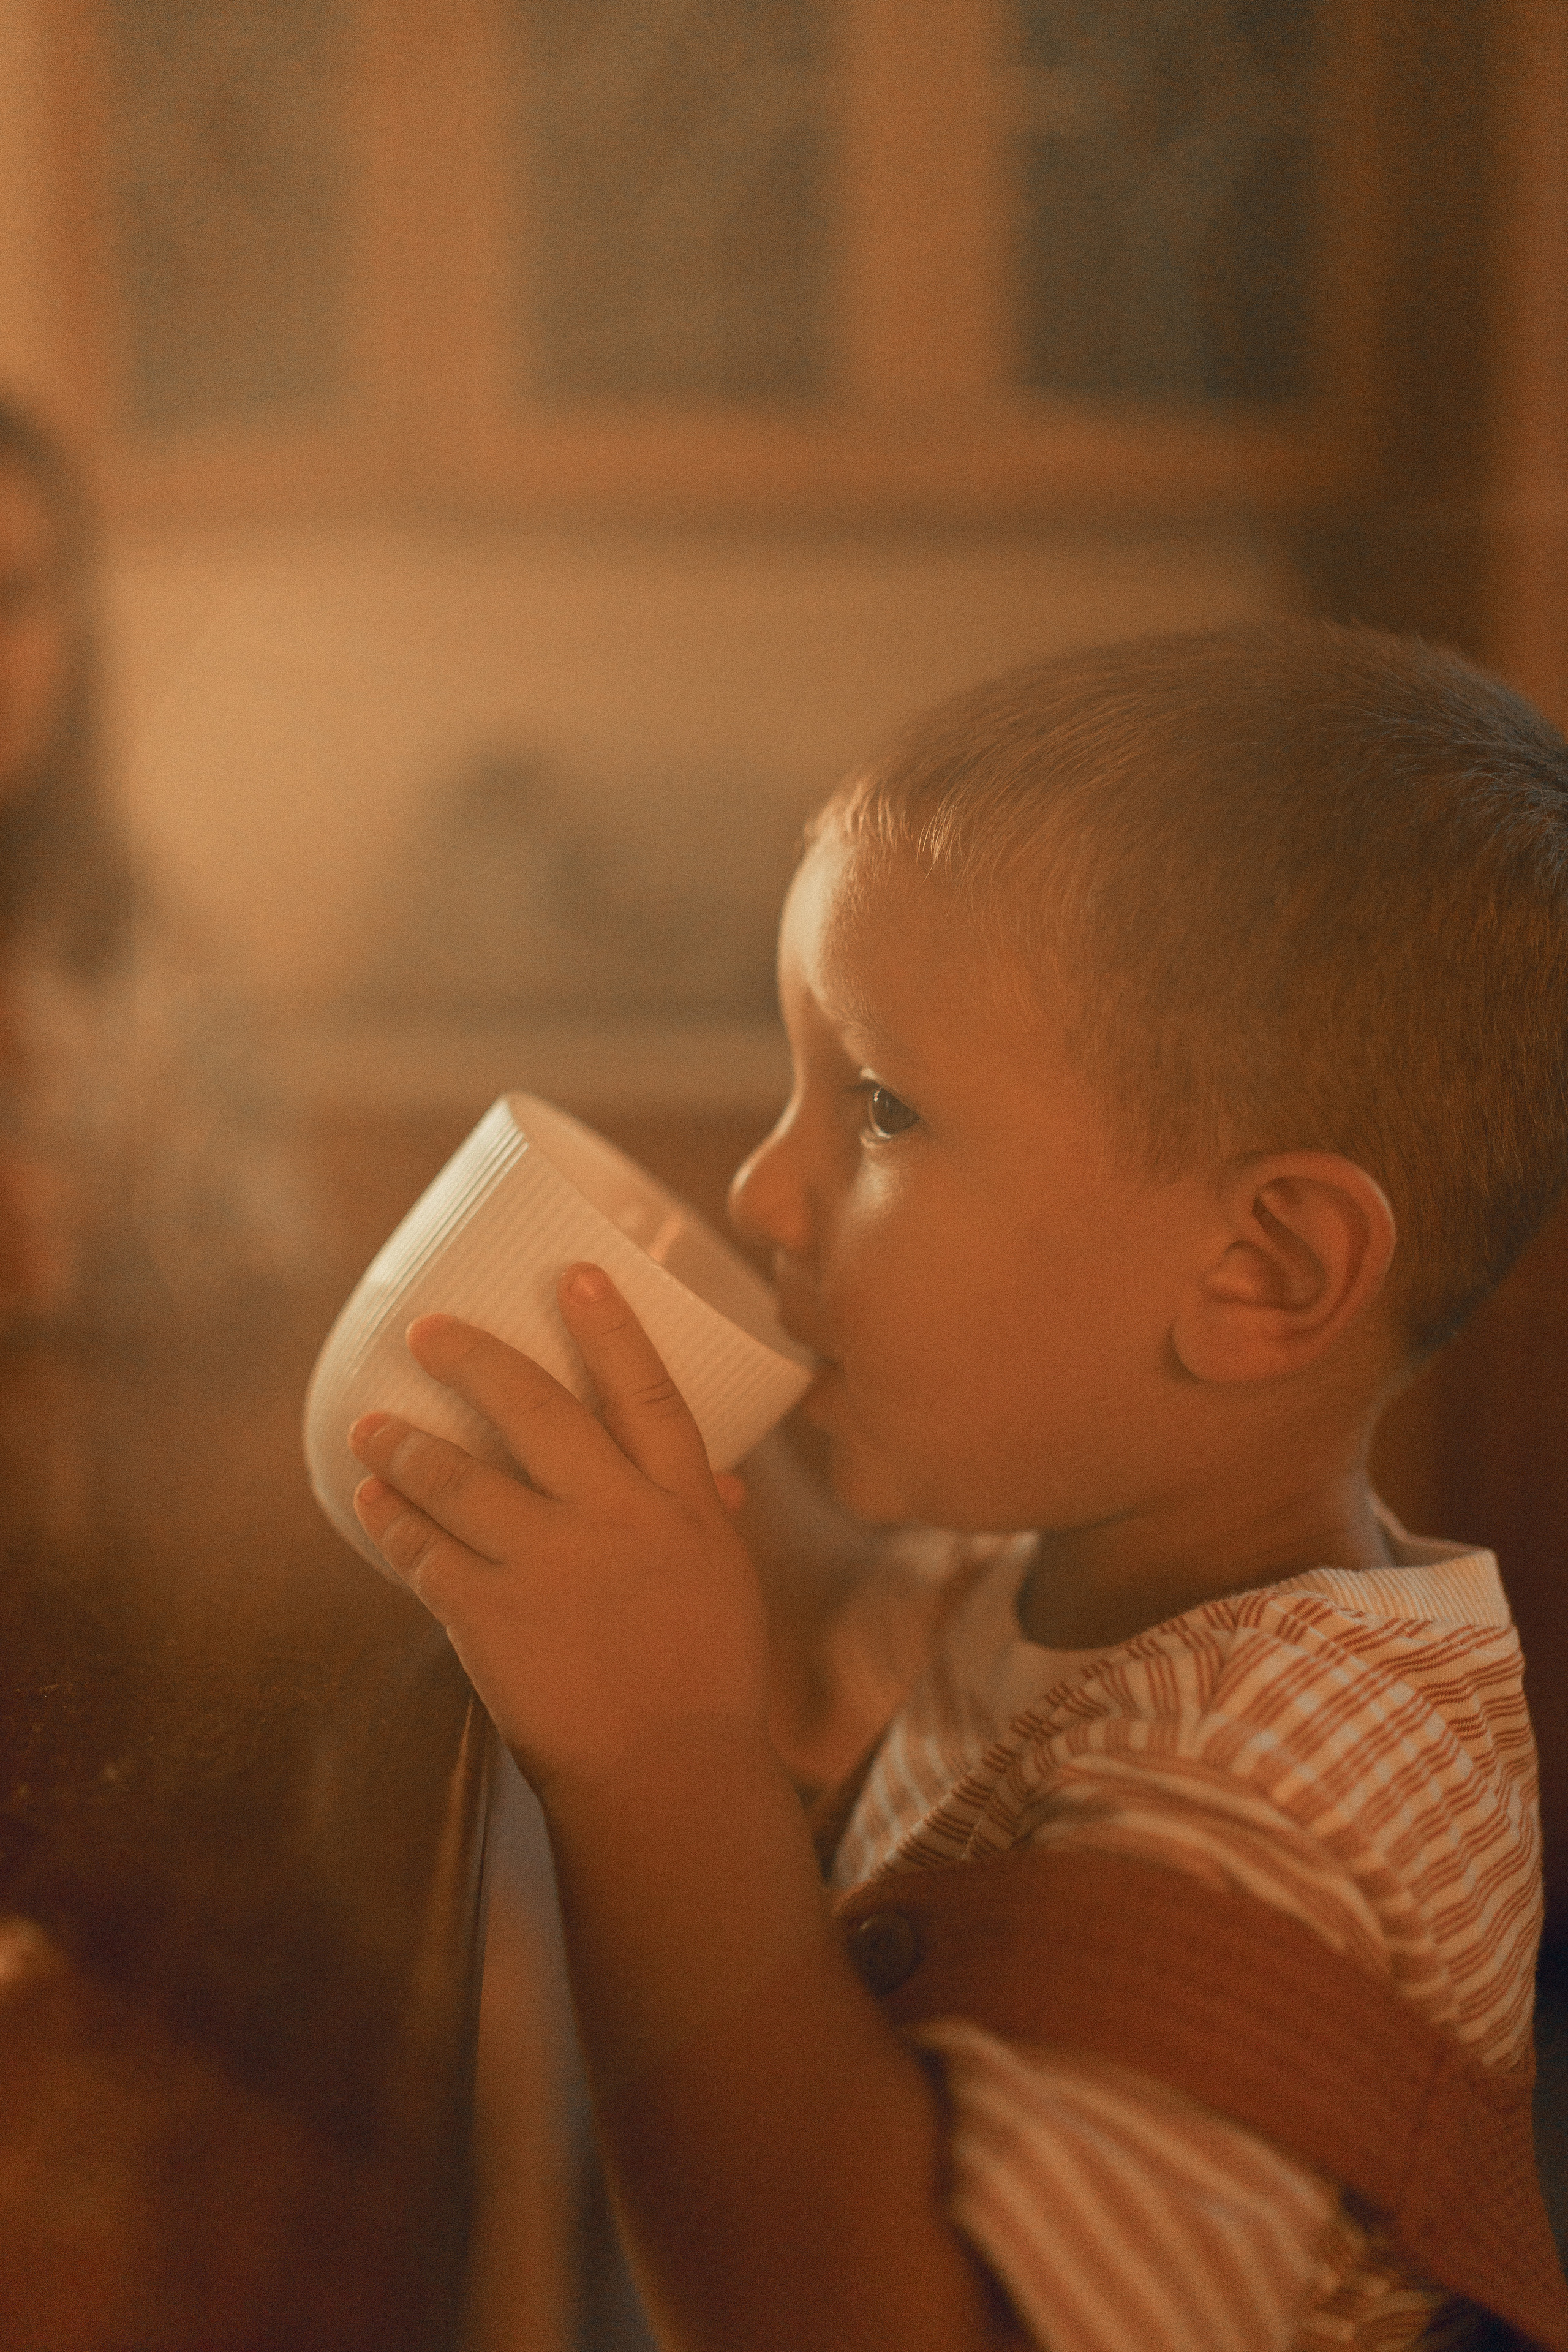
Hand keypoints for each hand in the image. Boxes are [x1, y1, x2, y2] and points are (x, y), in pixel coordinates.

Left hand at [349, 1266, 768, 1796]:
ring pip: (460, 1477)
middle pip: (538, 1409)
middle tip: (429, 1332)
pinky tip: (372, 1501)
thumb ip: (704, 1519)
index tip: (575, 1276)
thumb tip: (717, 1479)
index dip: (611, 1328)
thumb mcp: (725, 1583)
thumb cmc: (708, 1683)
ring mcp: (549, 1563)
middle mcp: (614, 1518)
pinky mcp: (493, 1614)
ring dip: (406, 1444)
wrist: (668, 1778)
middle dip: (475, 1359)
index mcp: (681, 1506)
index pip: (648, 1392)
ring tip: (369, 1426)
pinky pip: (426, 1552)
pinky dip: (393, 1521)